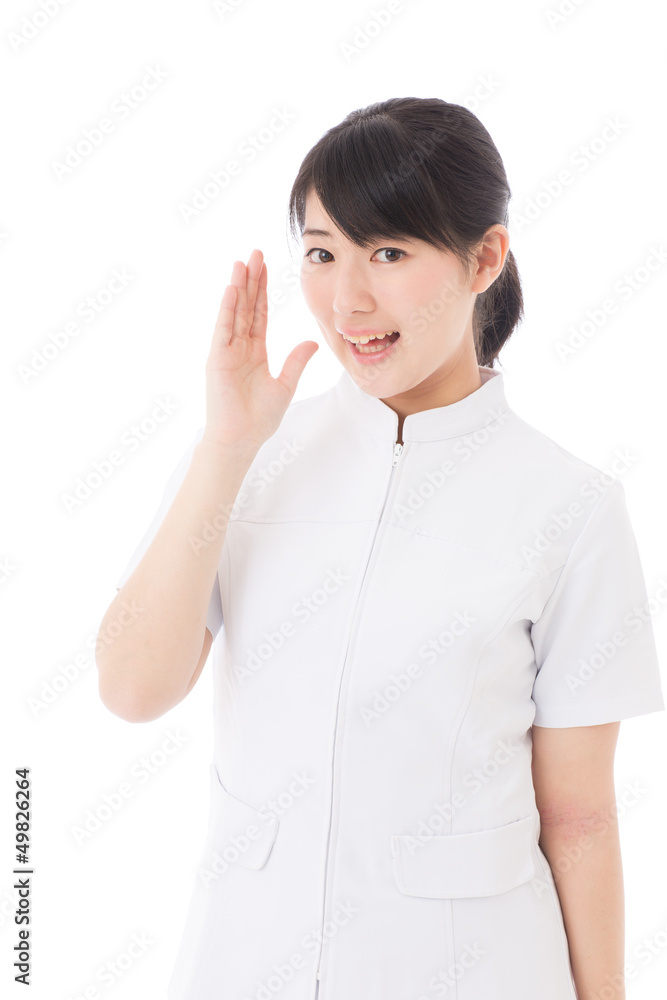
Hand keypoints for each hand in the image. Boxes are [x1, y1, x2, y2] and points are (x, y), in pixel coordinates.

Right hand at [203, 249, 318, 451]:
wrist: (240, 440)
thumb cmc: (259, 419)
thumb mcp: (285, 386)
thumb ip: (296, 362)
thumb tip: (312, 342)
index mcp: (255, 352)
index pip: (260, 314)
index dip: (263, 290)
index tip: (266, 267)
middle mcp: (239, 347)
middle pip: (247, 306)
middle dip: (252, 280)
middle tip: (256, 252)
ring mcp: (226, 351)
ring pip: (234, 312)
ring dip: (239, 287)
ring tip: (243, 261)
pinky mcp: (217, 359)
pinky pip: (223, 329)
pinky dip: (227, 309)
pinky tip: (231, 289)